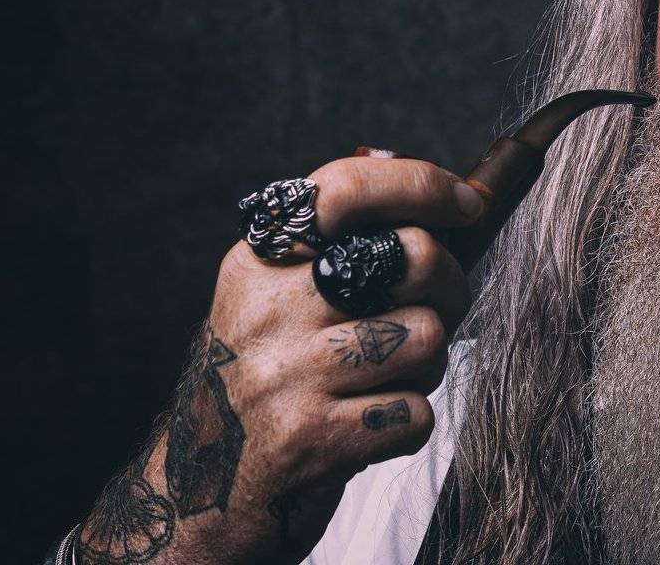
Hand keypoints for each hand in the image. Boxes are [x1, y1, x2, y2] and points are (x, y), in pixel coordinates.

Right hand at [74, 154, 480, 564]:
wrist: (192, 495)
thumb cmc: (262, 385)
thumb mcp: (274, 301)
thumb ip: (333, 242)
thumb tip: (398, 163)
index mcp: (257, 262)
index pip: (344, 189)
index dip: (421, 183)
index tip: (468, 201)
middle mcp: (265, 309)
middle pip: (412, 255)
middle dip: (449, 285)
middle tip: (434, 311)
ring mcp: (284, 374)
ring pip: (427, 337)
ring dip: (427, 366)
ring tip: (385, 381)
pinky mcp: (307, 439)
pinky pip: (416, 412)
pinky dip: (410, 425)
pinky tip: (370, 428)